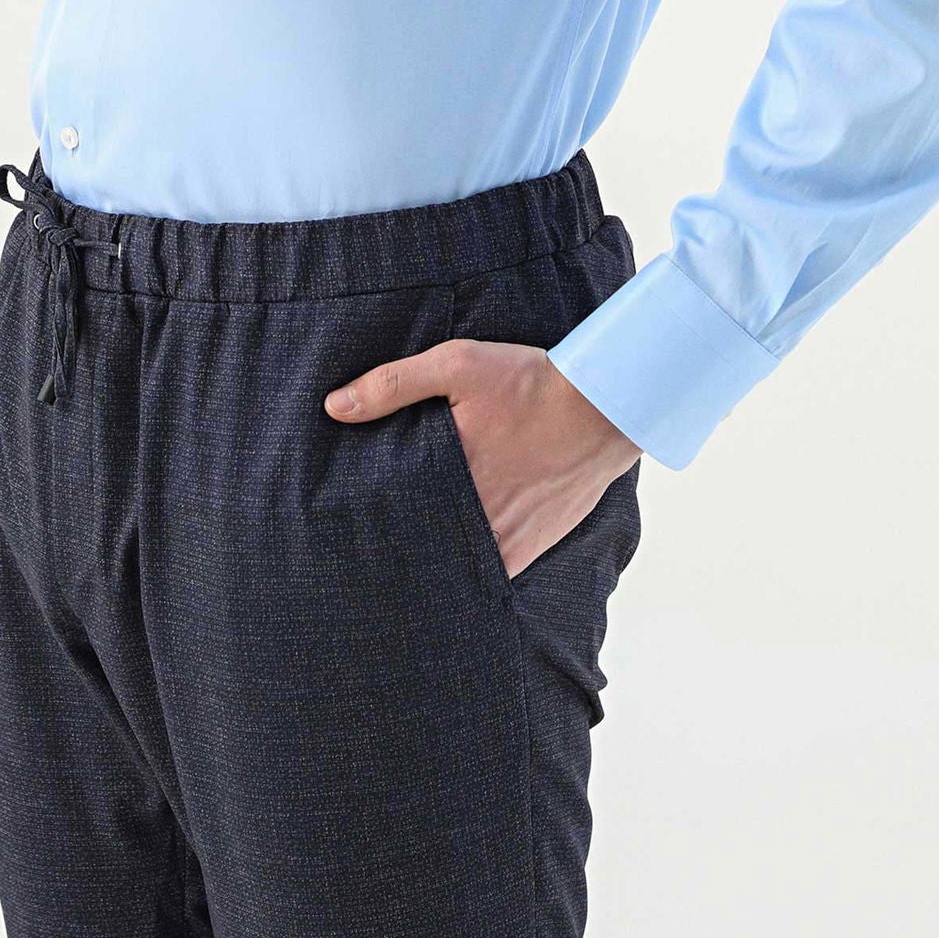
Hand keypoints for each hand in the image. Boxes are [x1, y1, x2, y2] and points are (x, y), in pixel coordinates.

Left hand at [324, 339, 640, 580]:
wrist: (605, 406)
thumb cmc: (528, 382)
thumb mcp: (457, 364)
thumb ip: (393, 384)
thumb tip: (333, 407)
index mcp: (449, 474)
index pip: (389, 513)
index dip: (365, 521)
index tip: (340, 525)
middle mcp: (474, 516)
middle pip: (418, 544)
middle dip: (393, 545)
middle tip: (361, 548)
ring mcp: (505, 539)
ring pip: (451, 565)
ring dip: (430, 559)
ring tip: (401, 561)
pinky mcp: (530, 548)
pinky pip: (489, 573)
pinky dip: (468, 569)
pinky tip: (450, 561)